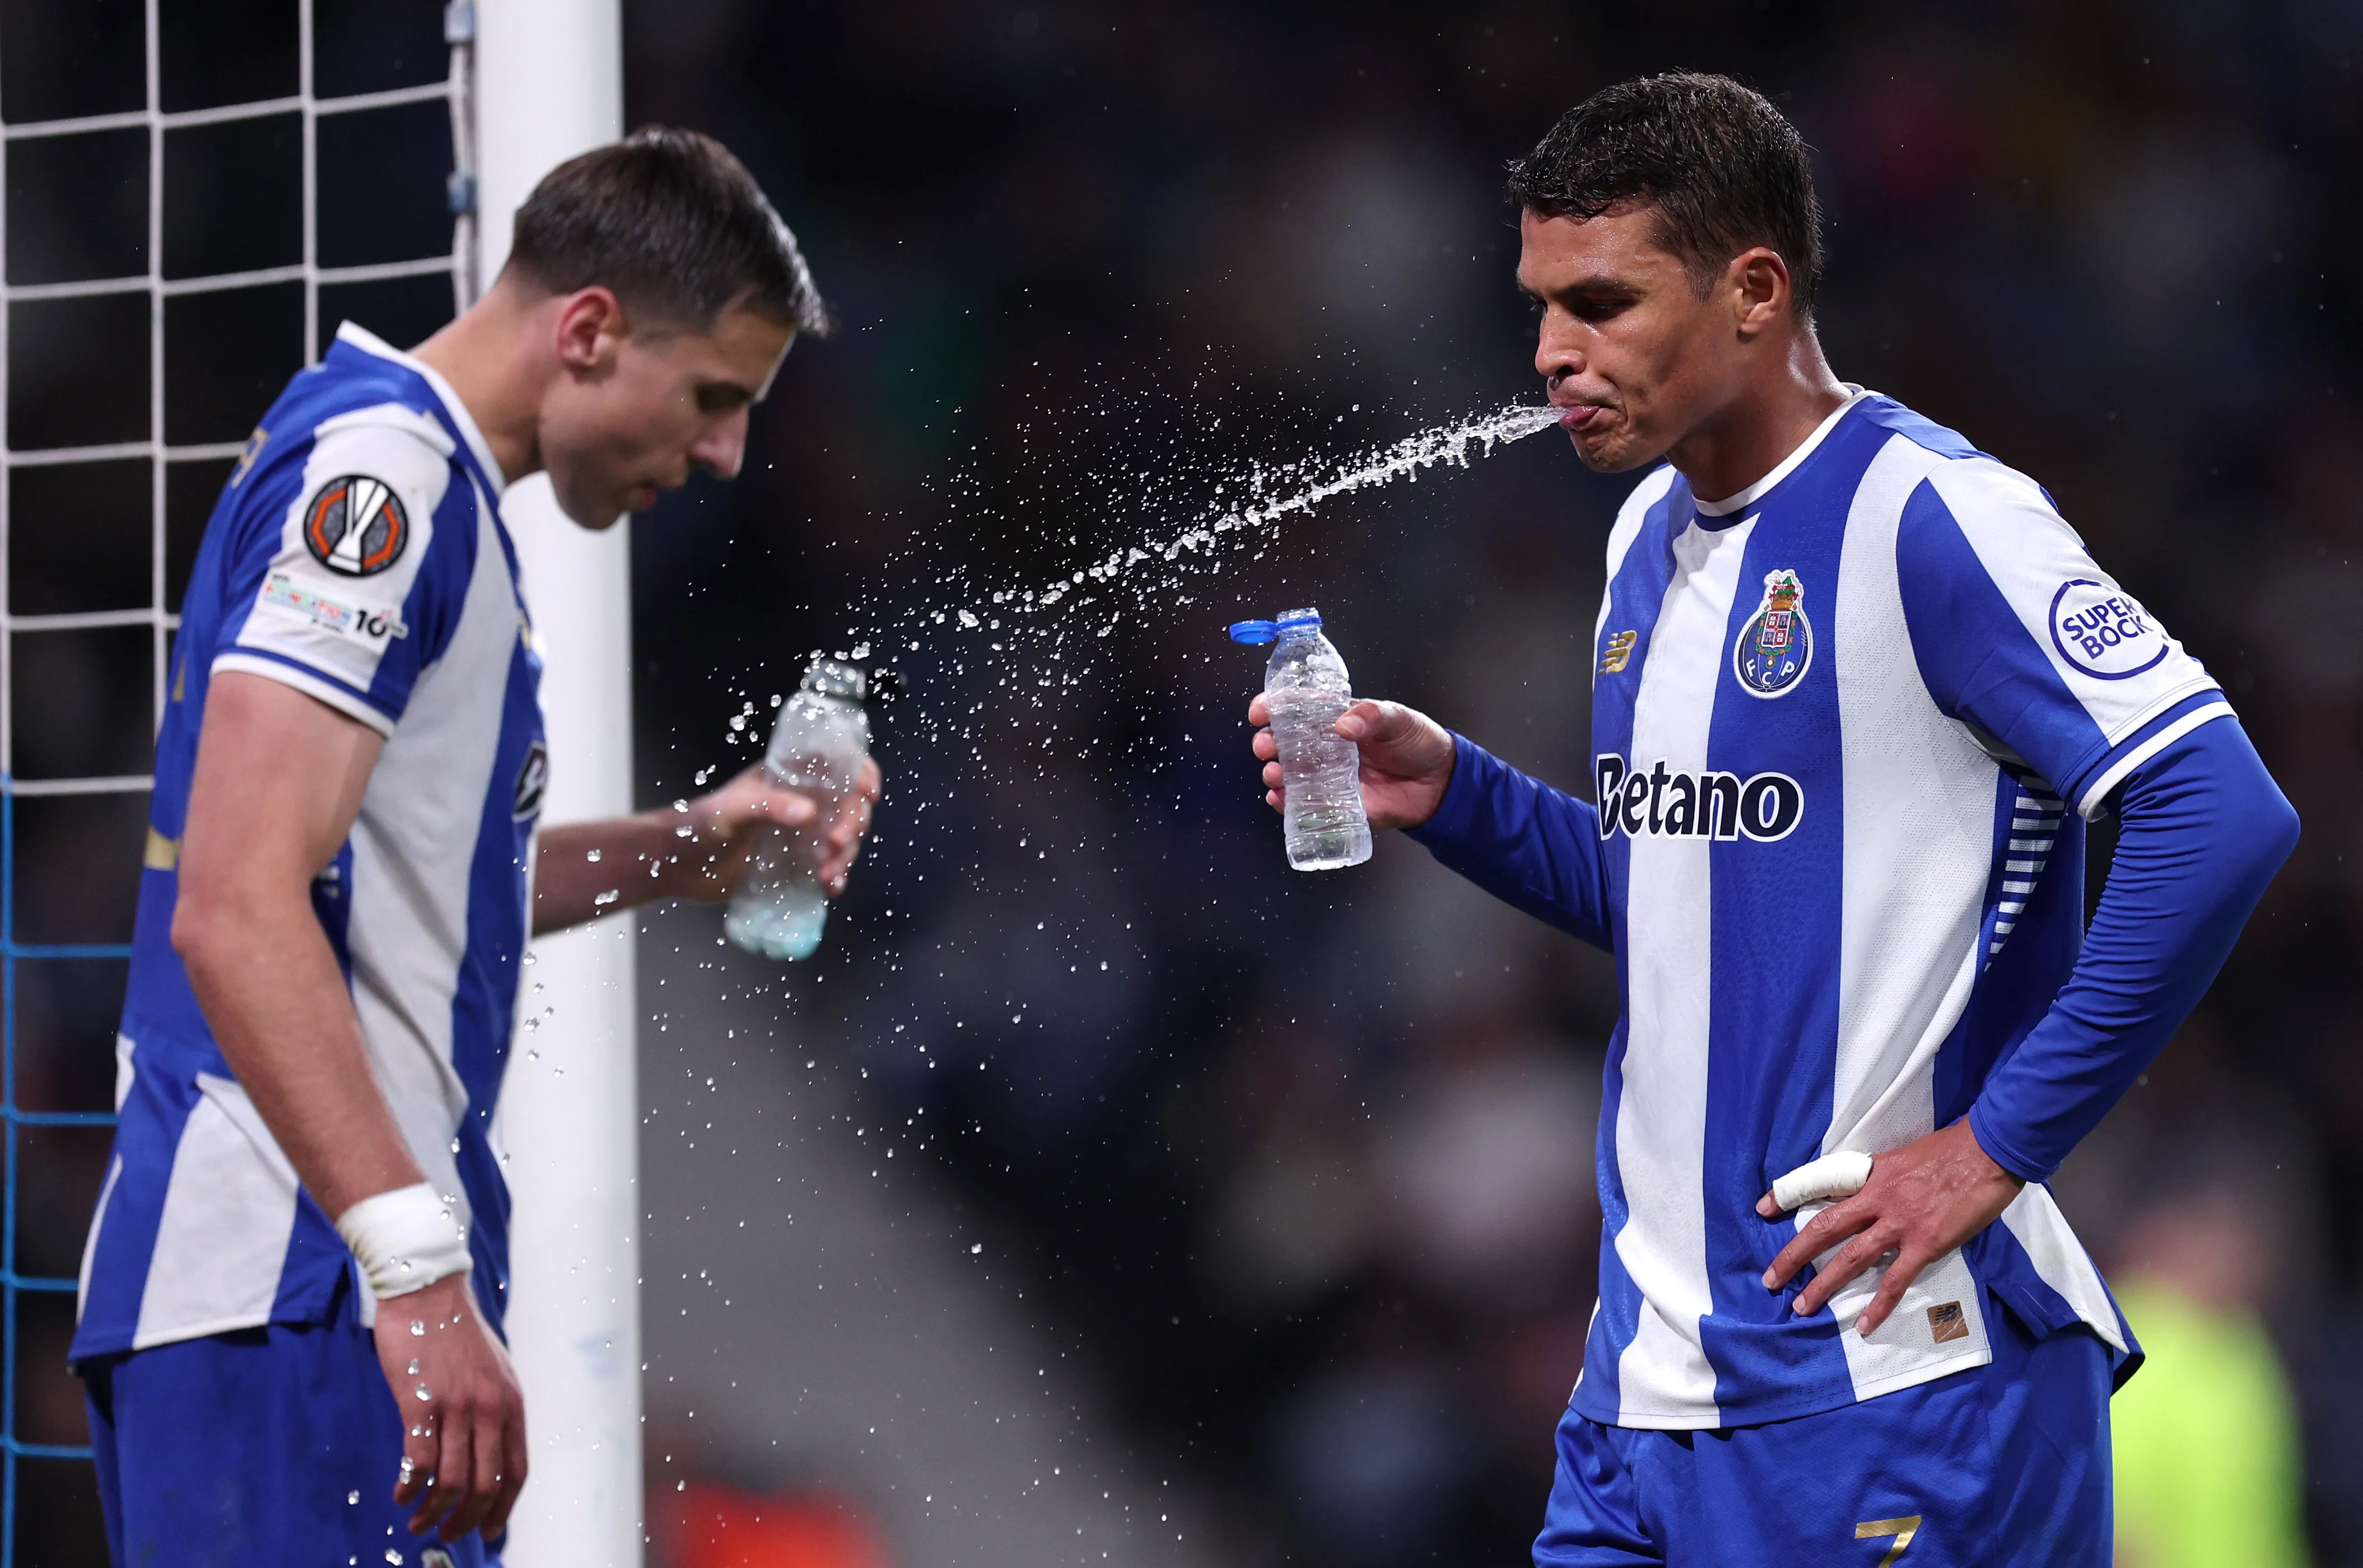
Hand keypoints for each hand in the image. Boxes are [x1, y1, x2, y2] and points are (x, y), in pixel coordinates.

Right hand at [376, 1272, 527, 1543]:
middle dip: (465, 1520)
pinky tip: (401, 1494)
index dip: (502, 1509)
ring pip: (451, 1481)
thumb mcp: (493, 1370)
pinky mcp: (421, 1402)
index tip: (488, 1532)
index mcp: (512, 1403)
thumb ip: (495, 1410)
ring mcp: (457, 1406)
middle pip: (484, 1485)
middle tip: (445, 1533)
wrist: (428, 1291)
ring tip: (417, 1521)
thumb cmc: (456, 1333)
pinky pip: (419, 1462)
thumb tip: (488, 1453)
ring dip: (432, 1511)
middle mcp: (490, 1408)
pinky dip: (410, 1487)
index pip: (516, 1472)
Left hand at [671, 758, 881, 900]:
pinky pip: (828, 868)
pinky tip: (830, 888)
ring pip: (842, 840)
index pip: (837, 765)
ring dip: (845, 856)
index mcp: (788, 777)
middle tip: (836, 843)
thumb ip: (769, 805)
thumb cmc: (699, 824)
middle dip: (853, 824)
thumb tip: (809, 813)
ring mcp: (799, 835)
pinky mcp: (794, 864)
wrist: (678, 865)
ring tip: (828, 875)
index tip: (868, 793)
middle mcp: (800, 802)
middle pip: (848, 806)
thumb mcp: (733, 808)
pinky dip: (835, 878)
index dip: (860, 773)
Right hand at [1247, 695, 1455, 830]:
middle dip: (1267, 743)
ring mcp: (1328, 777)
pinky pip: (1304, 805)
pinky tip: (1280, 798)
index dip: (1273, 707)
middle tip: (1265, 746)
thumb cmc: (1418, 742)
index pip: (1297, 709)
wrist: (1439, 783)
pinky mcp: (1336, 804)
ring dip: (1274, 773)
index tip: (1260, 711)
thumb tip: (1343, 724)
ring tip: (1274, 774)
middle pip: (1284, 743)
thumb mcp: (1398, 719)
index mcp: (1337, 719)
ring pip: (1289, 774)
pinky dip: (1286, 803)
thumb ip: (1372, 716)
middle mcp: (1326, 748)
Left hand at [1757, 1120, 2023, 1335]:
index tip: (1762, 1208)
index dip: (1787, 1196)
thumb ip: (1882, 1178)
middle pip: (1824, 1229)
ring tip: (1802, 1307)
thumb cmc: (1950, 1150)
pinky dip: (1878, 1306)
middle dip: (1794, 1255)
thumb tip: (1869, 1193)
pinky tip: (1864, 1325)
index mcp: (1869, 1175)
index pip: (1818, 1184)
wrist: (1987, 1152)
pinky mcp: (1925, 1244)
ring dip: (1823, 1286)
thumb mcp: (1902, 1157)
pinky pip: (1895, 1281)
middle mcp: (1876, 1199)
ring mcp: (1899, 1223)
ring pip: (1850, 1259)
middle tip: (1770, 1278)